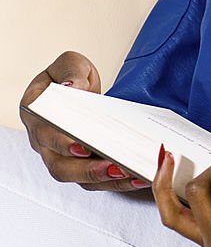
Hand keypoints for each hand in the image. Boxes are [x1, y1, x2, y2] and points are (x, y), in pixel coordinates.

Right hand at [19, 51, 149, 192]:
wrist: (77, 89)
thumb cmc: (69, 78)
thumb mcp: (70, 65)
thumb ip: (71, 73)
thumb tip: (73, 87)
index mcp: (36, 115)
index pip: (45, 134)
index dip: (62, 144)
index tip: (82, 146)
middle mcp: (45, 142)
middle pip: (60, 166)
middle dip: (88, 170)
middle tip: (114, 166)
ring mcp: (63, 157)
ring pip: (79, 179)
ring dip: (106, 179)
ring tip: (131, 173)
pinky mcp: (82, 165)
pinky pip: (97, 180)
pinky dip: (117, 181)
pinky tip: (138, 176)